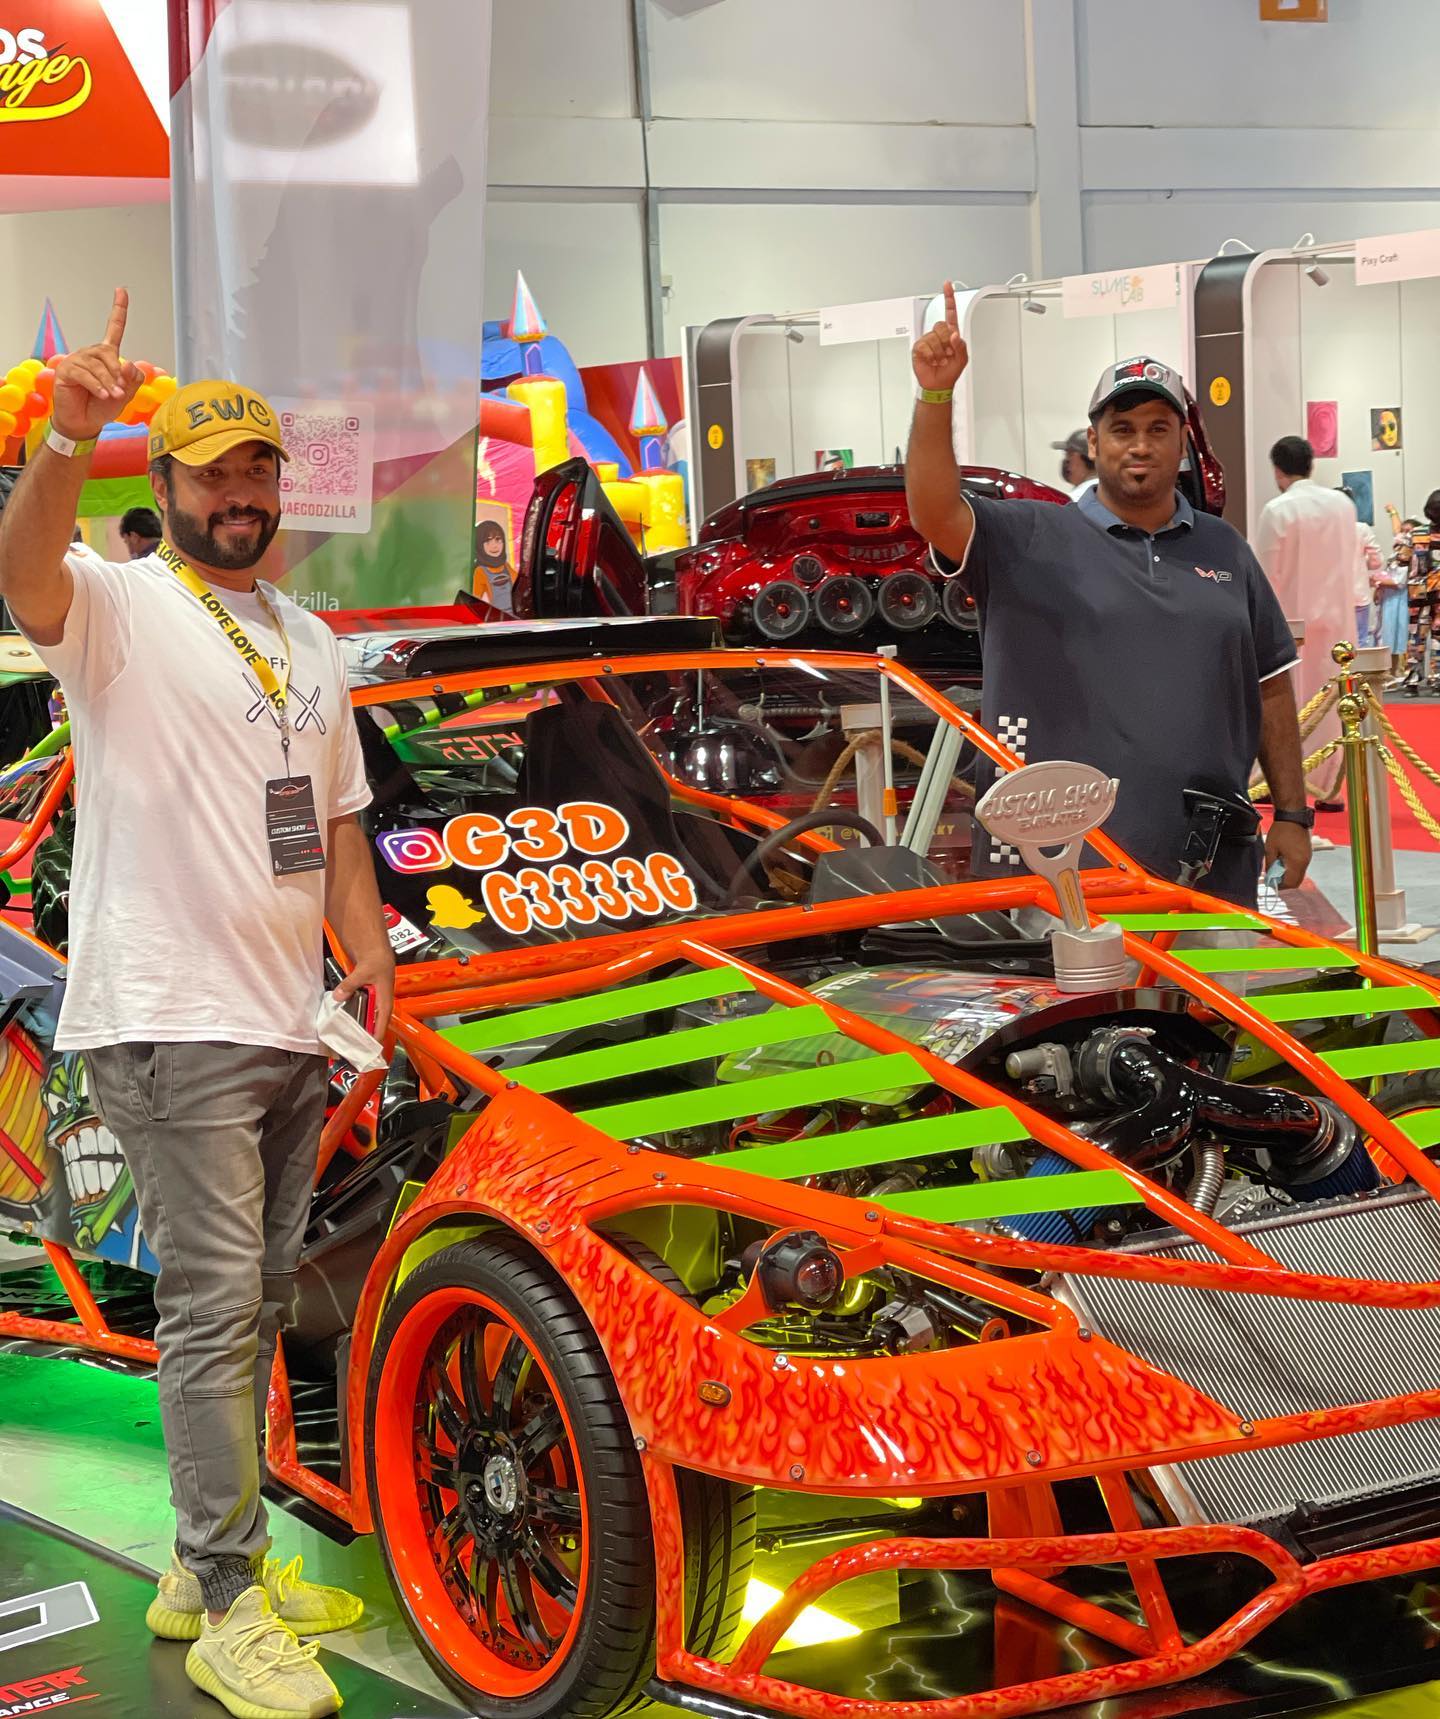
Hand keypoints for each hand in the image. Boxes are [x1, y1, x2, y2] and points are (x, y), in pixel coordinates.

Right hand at [50, 288, 142, 442]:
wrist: (85, 422)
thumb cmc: (103, 406)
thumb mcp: (126, 394)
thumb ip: (132, 379)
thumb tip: (128, 364)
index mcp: (107, 355)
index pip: (114, 328)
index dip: (118, 310)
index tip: (122, 290)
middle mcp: (91, 353)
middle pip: (109, 354)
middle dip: (118, 375)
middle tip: (121, 392)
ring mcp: (77, 360)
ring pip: (98, 366)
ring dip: (109, 384)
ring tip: (113, 397)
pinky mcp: (67, 369)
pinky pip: (86, 374)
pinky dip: (97, 387)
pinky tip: (103, 395)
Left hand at [333, 951, 395, 1039]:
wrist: (374, 944)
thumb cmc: (378, 957)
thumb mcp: (363, 972)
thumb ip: (350, 985)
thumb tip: (338, 996)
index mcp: (385, 997)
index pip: (382, 1020)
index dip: (377, 1034)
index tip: (372, 1047)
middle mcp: (379, 999)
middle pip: (373, 1019)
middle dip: (366, 1032)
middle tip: (357, 1045)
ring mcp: (372, 995)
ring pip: (364, 1012)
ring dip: (357, 1021)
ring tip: (349, 1034)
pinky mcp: (363, 990)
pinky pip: (357, 1003)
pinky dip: (350, 1009)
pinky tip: (342, 1013)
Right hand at [912, 281, 969, 394]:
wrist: (938, 385)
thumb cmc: (950, 371)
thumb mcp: (962, 359)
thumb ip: (961, 346)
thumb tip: (954, 335)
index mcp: (951, 334)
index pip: (950, 312)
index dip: (949, 298)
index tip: (947, 285)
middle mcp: (939, 335)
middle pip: (941, 326)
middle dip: (945, 342)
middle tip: (946, 354)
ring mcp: (928, 340)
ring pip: (933, 337)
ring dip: (938, 352)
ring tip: (939, 360)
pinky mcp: (919, 348)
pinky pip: (924, 346)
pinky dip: (930, 356)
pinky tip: (931, 361)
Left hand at [1265, 819, 1311, 890]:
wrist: (1293, 816)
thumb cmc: (1281, 830)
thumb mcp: (1270, 849)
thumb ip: (1269, 865)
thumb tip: (1269, 876)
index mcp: (1296, 862)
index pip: (1290, 883)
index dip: (1280, 885)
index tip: (1271, 882)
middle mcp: (1305, 862)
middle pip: (1297, 881)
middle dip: (1285, 882)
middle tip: (1273, 877)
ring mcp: (1308, 857)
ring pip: (1299, 874)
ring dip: (1288, 874)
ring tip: (1277, 867)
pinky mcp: (1308, 852)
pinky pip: (1301, 866)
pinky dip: (1292, 868)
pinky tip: (1283, 860)